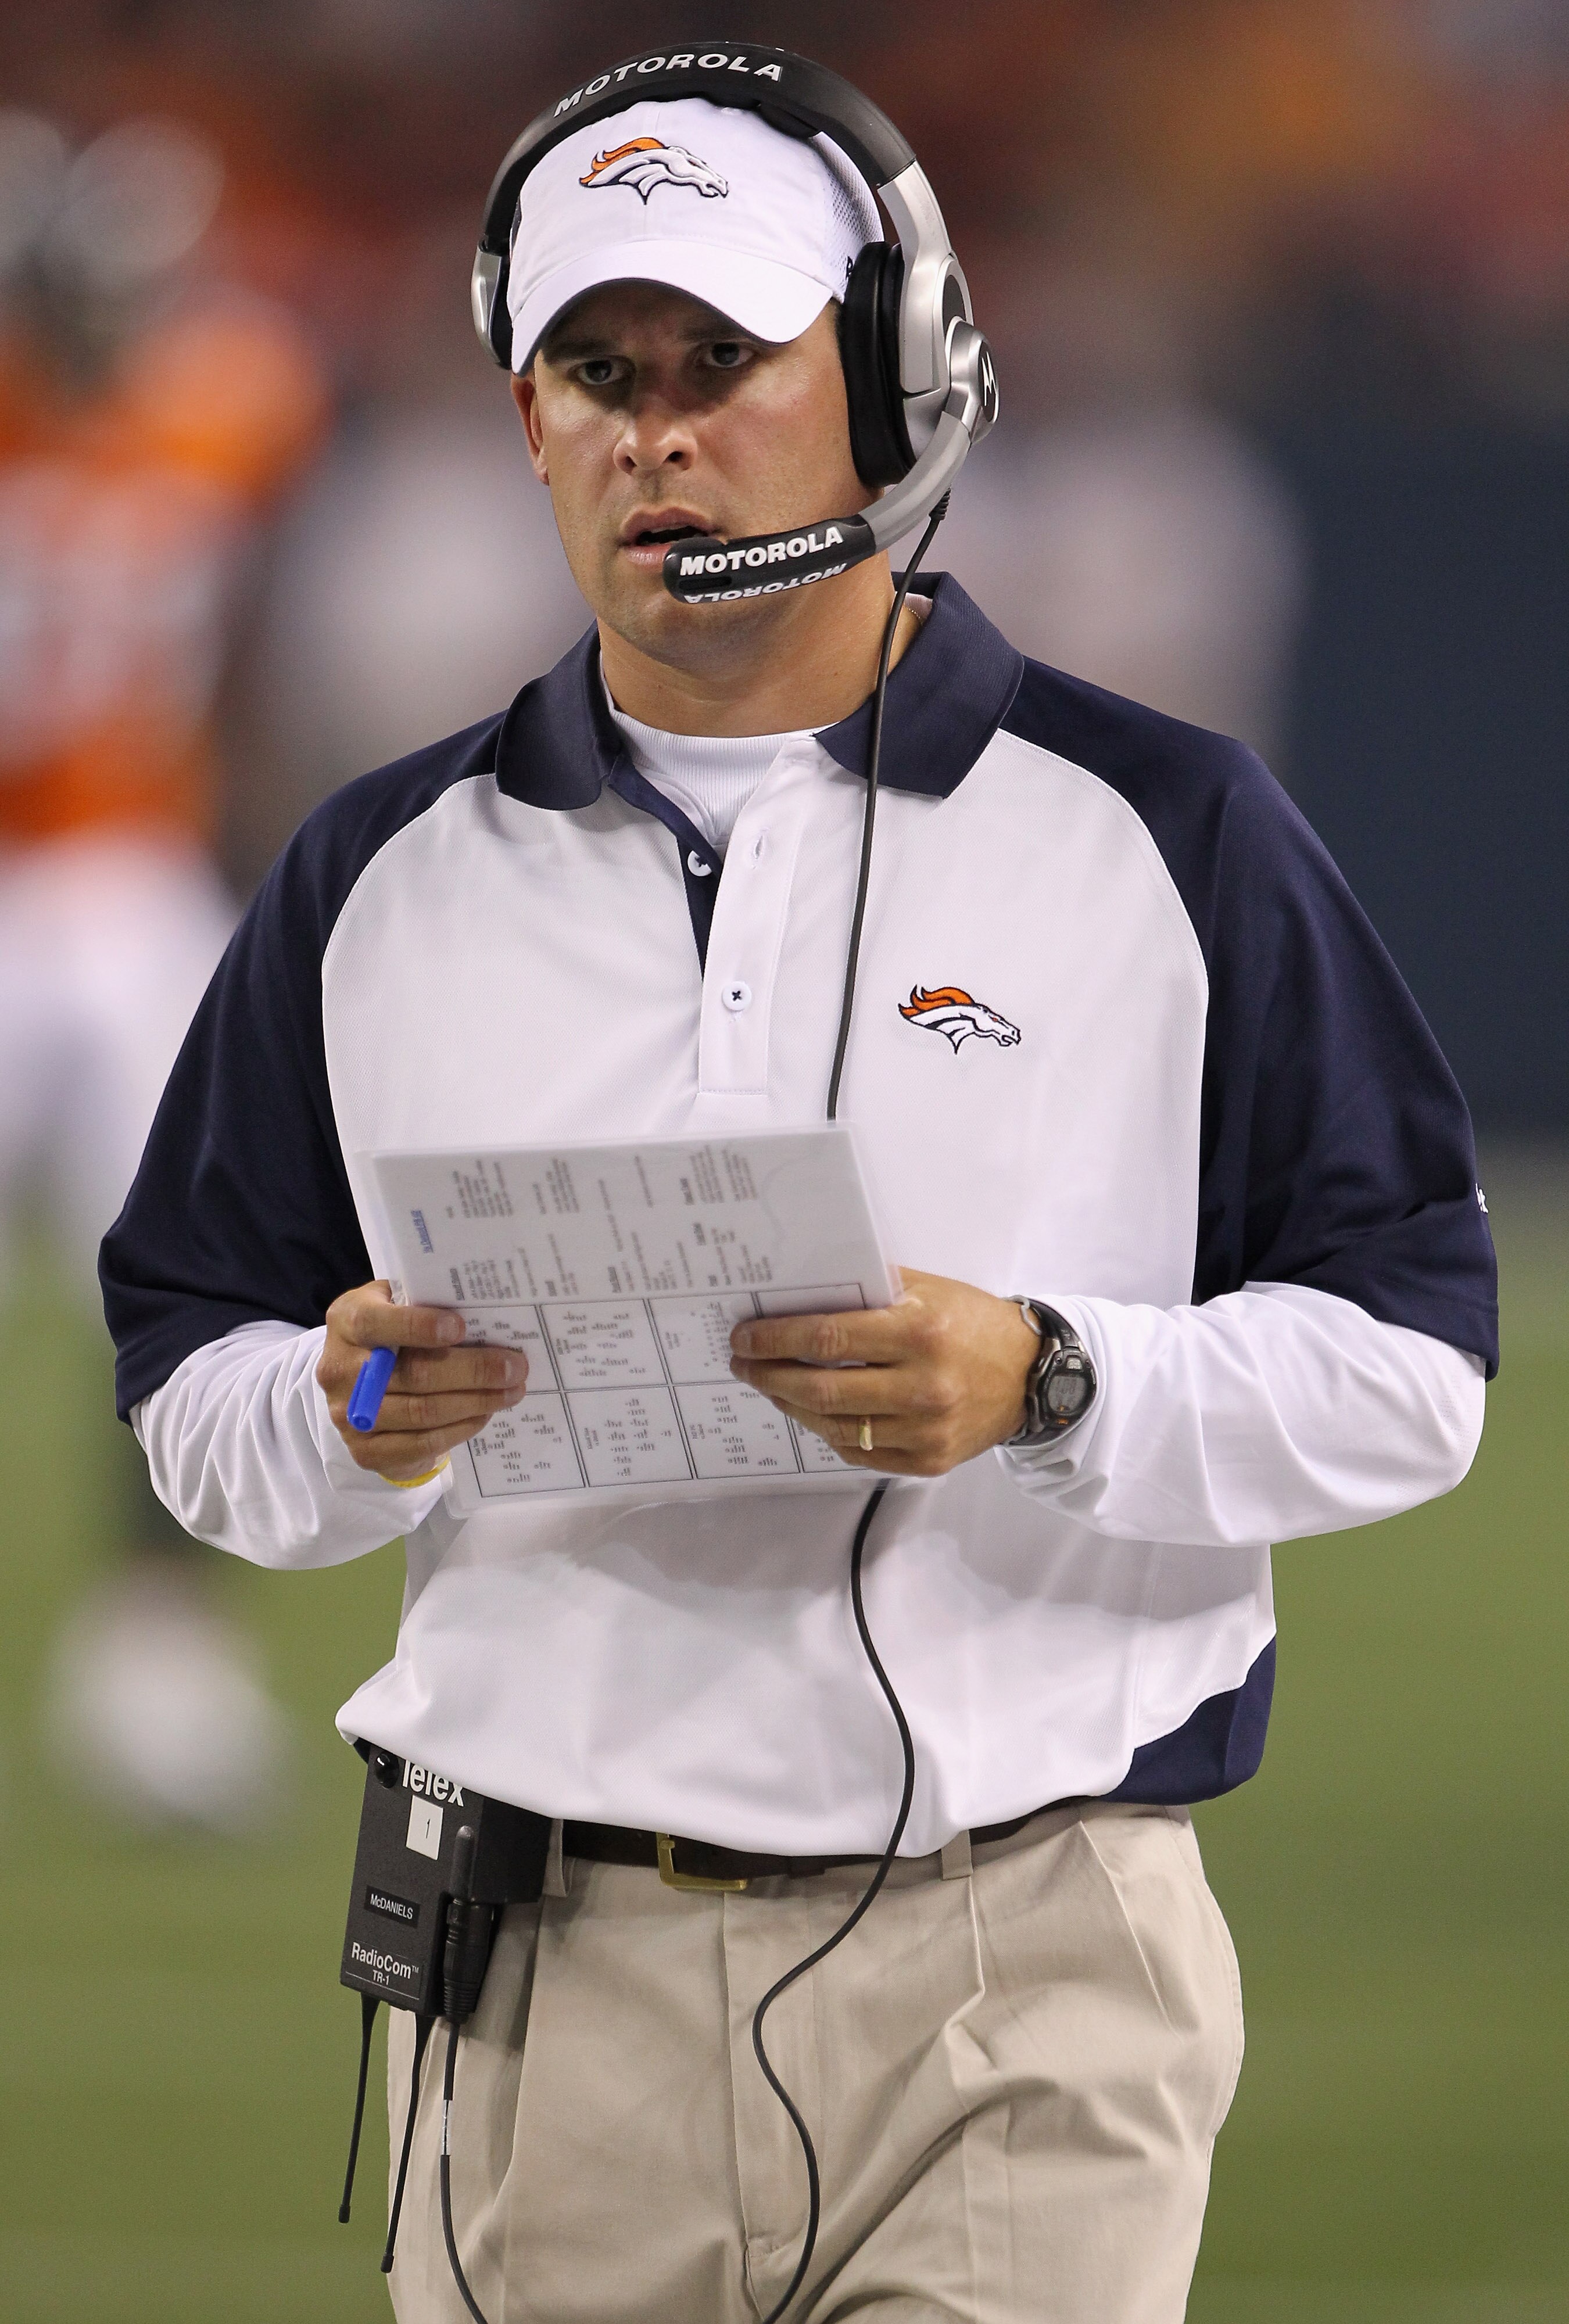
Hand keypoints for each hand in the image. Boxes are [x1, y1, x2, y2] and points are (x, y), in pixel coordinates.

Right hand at [317, 1281, 526, 1481]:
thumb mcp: (396, 1305)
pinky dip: (460, 1429)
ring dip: (476, 1402)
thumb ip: (425, 1302)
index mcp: (346, 1320)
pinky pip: (421, 1443)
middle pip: (413, 1374)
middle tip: (514, 1367)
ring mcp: (348, 1415)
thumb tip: (484, 1310)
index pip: (376, 1323)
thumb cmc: (390, 1334)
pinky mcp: (365, 1450)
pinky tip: (483, 1414)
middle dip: (473, 1371)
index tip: (461, 1328)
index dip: (418, 1326)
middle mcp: (340, 1369)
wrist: (357, 1385)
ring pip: (422, 1412)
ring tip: (510, 1391)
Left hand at [728, 1267, 1038, 1476]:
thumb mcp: (928, 1290)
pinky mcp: (930, 1461)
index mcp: (920, 1332)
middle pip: (822, 1389)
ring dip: (792, 1406)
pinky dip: (829, 1432)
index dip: (777, 1339)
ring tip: (772, 1386)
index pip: (829, 1336)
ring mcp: (926, 1430)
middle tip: (744, 1364)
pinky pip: (861, 1453)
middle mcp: (923, 1386)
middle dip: (770, 1376)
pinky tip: (813, 1413)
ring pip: (836, 1427)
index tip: (746, 1336)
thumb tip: (804, 1286)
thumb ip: (872, 1287)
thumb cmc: (973, 1324)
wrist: (1033, 1375)